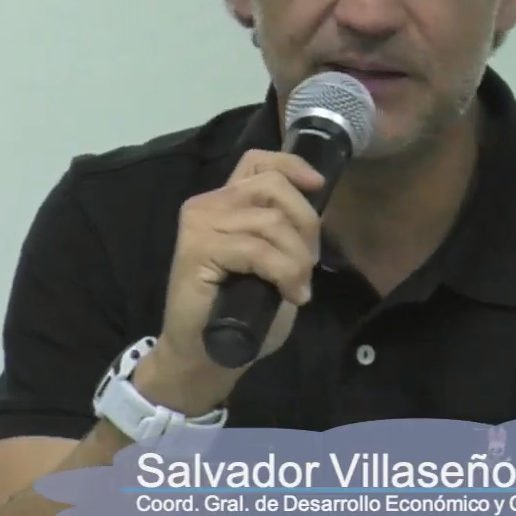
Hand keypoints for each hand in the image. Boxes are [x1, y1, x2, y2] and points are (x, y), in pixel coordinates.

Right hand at [136, 149, 325, 414]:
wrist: (205, 354)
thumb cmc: (242, 310)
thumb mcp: (272, 260)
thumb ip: (283, 228)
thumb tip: (315, 205)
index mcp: (224, 202)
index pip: (258, 161)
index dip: (293, 166)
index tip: (318, 186)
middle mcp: (207, 204)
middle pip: (274, 187)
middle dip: (305, 225)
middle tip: (307, 265)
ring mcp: (199, 224)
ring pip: (271, 221)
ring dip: (297, 257)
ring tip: (297, 286)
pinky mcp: (197, 249)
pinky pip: (258, 249)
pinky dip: (284, 272)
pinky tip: (290, 293)